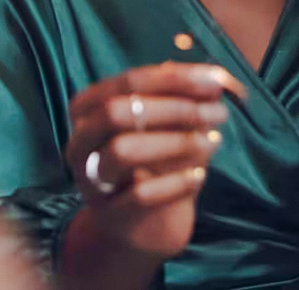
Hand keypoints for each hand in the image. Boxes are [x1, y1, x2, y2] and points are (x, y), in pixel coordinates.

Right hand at [63, 63, 243, 267]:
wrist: (147, 219)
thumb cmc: (158, 157)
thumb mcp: (172, 124)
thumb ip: (188, 99)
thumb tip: (216, 79)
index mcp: (88, 106)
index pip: (129, 81)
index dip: (174, 79)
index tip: (215, 81)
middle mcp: (80, 140)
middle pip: (116, 112)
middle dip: (172, 108)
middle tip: (218, 113)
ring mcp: (89, 179)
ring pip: (122, 151)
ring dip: (174, 143)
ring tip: (213, 141)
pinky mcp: (108, 213)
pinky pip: (138, 196)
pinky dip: (174, 184)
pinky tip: (200, 175)